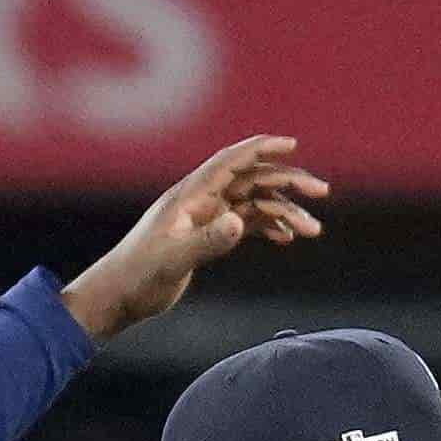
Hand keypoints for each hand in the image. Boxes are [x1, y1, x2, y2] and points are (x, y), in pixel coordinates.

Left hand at [61, 132, 332, 335]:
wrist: (119, 296)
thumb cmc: (139, 276)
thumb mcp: (173, 261)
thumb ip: (207, 241)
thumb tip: (241, 222)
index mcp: (190, 196)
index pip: (231, 162)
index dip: (261, 148)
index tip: (292, 144)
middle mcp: (200, 201)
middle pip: (252, 180)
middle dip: (287, 182)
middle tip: (321, 192)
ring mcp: (204, 217)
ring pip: (254, 204)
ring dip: (284, 212)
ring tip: (313, 230)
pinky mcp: (206, 236)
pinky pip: (246, 223)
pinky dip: (269, 227)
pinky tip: (288, 238)